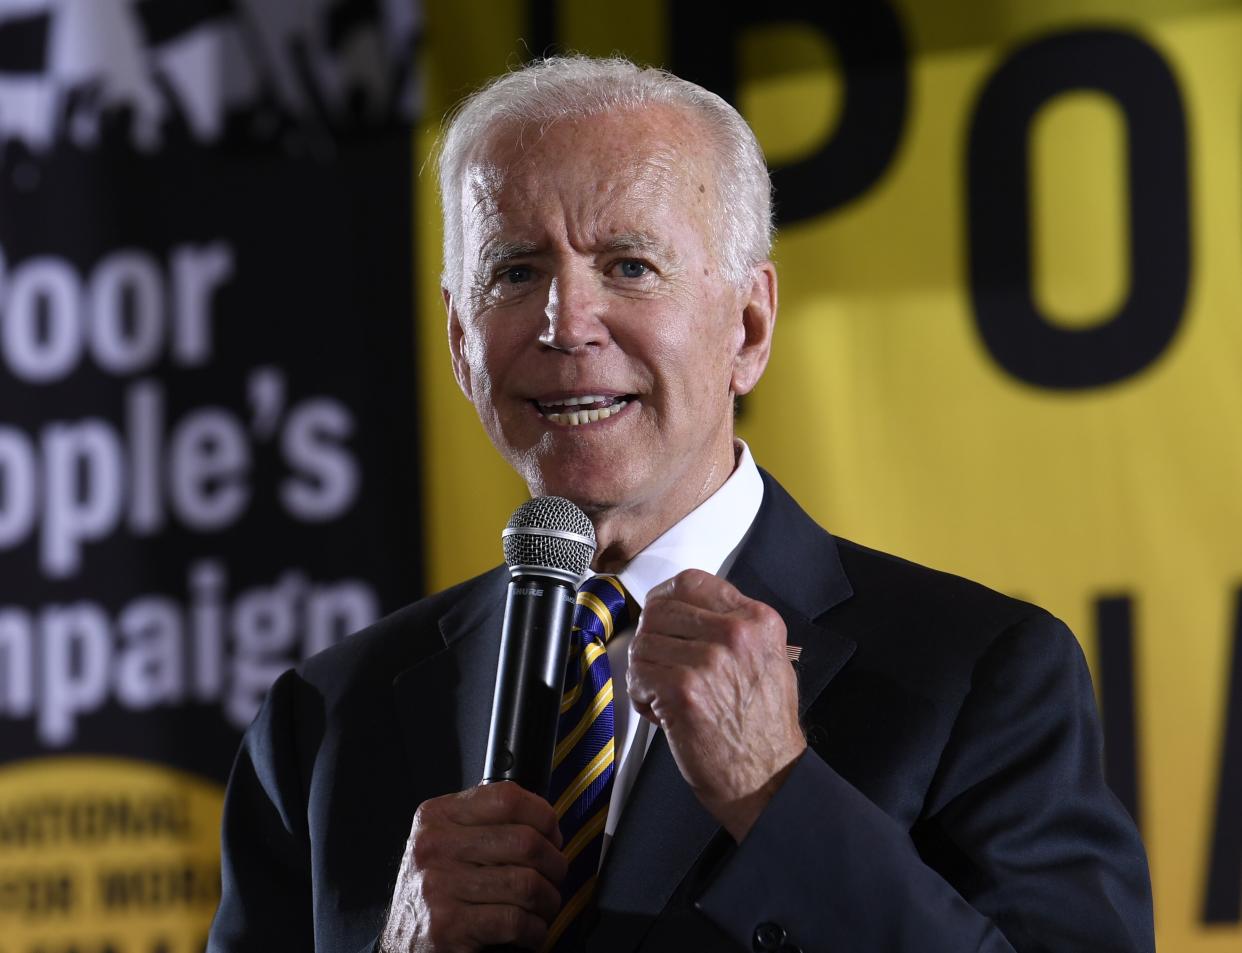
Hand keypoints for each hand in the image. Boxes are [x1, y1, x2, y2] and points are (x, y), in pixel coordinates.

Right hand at [380, 781, 566, 951]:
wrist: (401, 945)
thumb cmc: (436, 891)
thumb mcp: (448, 843)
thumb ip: (485, 823)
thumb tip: (545, 821)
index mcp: (437, 816)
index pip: (507, 797)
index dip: (544, 816)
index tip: (552, 835)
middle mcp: (433, 845)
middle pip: (525, 842)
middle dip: (554, 864)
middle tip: (555, 878)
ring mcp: (438, 886)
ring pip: (526, 883)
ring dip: (547, 901)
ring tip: (543, 907)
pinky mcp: (448, 926)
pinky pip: (515, 921)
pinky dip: (535, 930)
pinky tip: (530, 932)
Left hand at [627, 569, 805, 841]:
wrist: (767, 778)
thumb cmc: (763, 726)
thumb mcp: (769, 658)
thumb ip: (734, 625)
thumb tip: (689, 608)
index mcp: (757, 620)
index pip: (691, 582)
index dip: (666, 600)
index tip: (661, 618)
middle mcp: (736, 634)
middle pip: (660, 609)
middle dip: (651, 638)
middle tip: (659, 664)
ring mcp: (709, 660)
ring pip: (643, 642)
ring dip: (644, 669)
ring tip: (663, 694)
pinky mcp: (684, 690)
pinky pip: (638, 674)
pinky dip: (640, 694)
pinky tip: (660, 711)